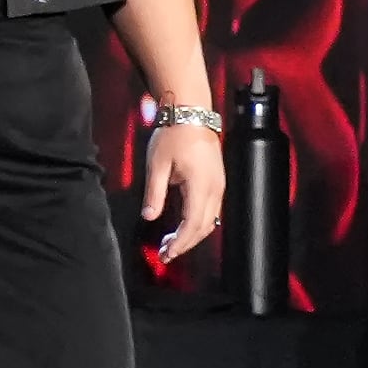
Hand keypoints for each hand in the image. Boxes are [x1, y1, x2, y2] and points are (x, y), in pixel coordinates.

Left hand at [138, 120, 224, 261]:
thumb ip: (154, 193)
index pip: (192, 224)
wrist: (191, 113)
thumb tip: (149, 216)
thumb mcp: (157, 165)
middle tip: (165, 253)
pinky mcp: (217, 181)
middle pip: (204, 227)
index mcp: (200, 186)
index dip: (180, 243)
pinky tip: (184, 226)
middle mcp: (215, 189)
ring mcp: (219, 185)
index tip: (166, 253)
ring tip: (172, 243)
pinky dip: (198, 223)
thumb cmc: (174, 135)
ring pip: (210, 220)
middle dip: (185, 244)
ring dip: (192, 235)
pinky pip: (212, 210)